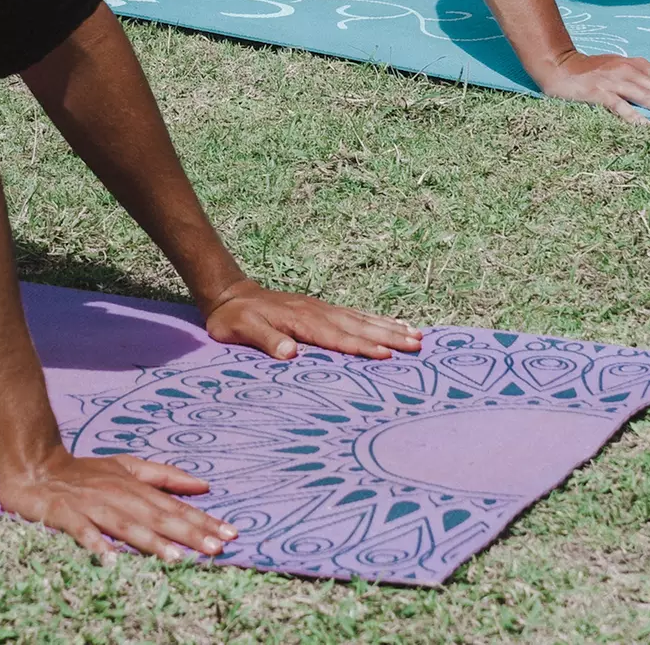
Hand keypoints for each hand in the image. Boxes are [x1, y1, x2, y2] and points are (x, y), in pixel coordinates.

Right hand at [0, 449, 237, 563]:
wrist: (35, 467)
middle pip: (157, 516)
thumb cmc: (84, 472)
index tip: (229, 534)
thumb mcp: (126, 466)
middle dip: (188, 533)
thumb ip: (164, 475)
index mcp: (134, 486)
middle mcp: (118, 494)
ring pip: (126, 525)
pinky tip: (109, 560)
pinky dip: (95, 544)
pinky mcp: (64, 515)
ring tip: (176, 559)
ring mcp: (91, 505)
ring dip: (151, 542)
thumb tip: (204, 484)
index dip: (202, 520)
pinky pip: (82, 531)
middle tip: (215, 549)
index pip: (174, 505)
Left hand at [204, 280, 421, 359]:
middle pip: (359, 326)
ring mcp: (323, 309)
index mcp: (301, 321)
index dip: (361, 347)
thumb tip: (289, 354)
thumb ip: (266, 340)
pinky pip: (356, 315)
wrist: (231, 294)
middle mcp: (318, 312)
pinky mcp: (323, 309)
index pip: (337, 337)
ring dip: (390, 327)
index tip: (386, 355)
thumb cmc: (234, 319)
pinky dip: (378, 320)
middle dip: (389, 336)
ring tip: (418, 335)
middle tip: (417, 345)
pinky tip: (394, 325)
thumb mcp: (241, 330)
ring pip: (362, 319)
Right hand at [536, 50, 649, 125]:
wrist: (560, 66)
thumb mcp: (623, 71)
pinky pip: (619, 105)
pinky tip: (646, 126)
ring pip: (647, 95)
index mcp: (639, 65)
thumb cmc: (594, 72)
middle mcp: (630, 70)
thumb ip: (643, 82)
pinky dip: (633, 116)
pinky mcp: (598, 92)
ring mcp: (614, 81)